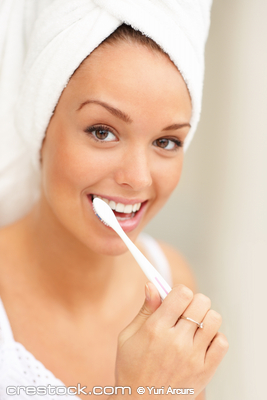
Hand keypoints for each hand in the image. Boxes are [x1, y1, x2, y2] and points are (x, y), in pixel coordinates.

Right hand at [113, 283, 227, 398]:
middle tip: (185, 311)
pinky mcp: (204, 371)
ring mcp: (193, 357)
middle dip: (193, 302)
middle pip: (201, 302)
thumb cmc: (132, 370)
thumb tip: (152, 286)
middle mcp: (176, 341)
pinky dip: (215, 338)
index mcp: (156, 329)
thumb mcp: (128, 336)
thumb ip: (145, 309)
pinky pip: (222, 342)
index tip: (176, 297)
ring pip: (214, 319)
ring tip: (194, 327)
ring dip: (205, 318)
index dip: (180, 291)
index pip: (182, 294)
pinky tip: (201, 342)